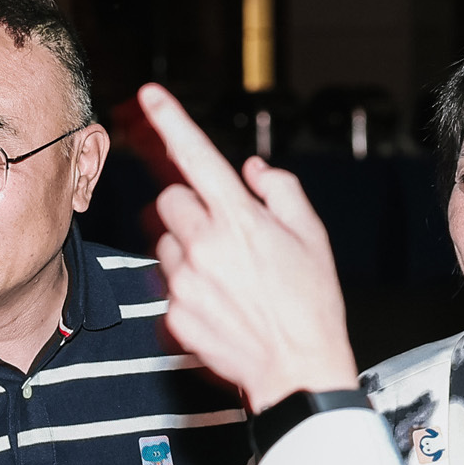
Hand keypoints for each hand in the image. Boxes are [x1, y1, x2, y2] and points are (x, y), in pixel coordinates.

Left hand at [135, 83, 360, 407]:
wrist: (296, 370)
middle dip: (192, 208)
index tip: (151, 94)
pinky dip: (188, 287)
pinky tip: (220, 304)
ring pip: (165, 243)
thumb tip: (251, 170)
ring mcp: (184, 280)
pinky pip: (168, 284)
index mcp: (240, 219)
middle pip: (170, 201)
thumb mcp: (311, 237)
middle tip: (224, 232)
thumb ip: (280, 191)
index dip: (172, 120)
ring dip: (186, 248)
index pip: (196, 157)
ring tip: (226, 275)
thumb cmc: (312, 304)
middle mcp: (205, 244)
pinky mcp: (173, 313)